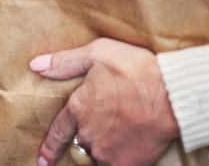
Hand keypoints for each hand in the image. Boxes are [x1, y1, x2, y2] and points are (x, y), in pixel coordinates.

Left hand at [32, 38, 178, 165]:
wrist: (172, 96)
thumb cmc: (135, 71)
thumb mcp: (98, 54)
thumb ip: (65, 63)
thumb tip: (36, 66)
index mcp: (78, 108)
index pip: (58, 132)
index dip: (50, 147)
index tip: (43, 160)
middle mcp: (88, 134)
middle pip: (81, 141)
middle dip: (90, 134)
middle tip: (111, 120)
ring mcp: (107, 152)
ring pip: (99, 154)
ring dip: (105, 146)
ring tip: (124, 130)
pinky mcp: (127, 164)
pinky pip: (115, 164)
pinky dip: (120, 157)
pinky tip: (131, 144)